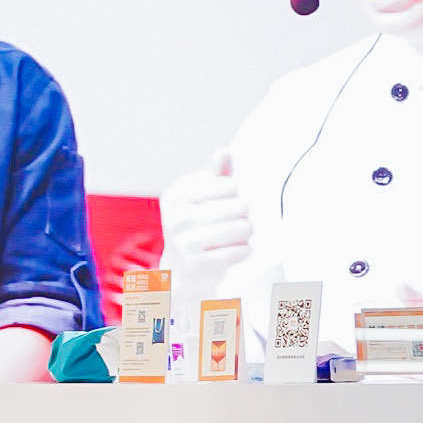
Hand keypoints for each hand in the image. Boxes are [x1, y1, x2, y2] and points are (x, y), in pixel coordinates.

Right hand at [157, 151, 250, 281]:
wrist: (181, 270)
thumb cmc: (197, 227)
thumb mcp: (201, 200)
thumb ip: (216, 176)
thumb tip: (224, 152)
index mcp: (175, 195)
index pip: (230, 185)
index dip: (237, 194)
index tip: (228, 203)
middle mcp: (176, 217)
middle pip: (239, 206)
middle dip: (245, 215)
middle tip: (238, 221)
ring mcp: (184, 242)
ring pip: (242, 228)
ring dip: (247, 232)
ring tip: (239, 235)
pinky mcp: (197, 265)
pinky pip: (240, 251)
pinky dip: (244, 250)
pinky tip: (236, 250)